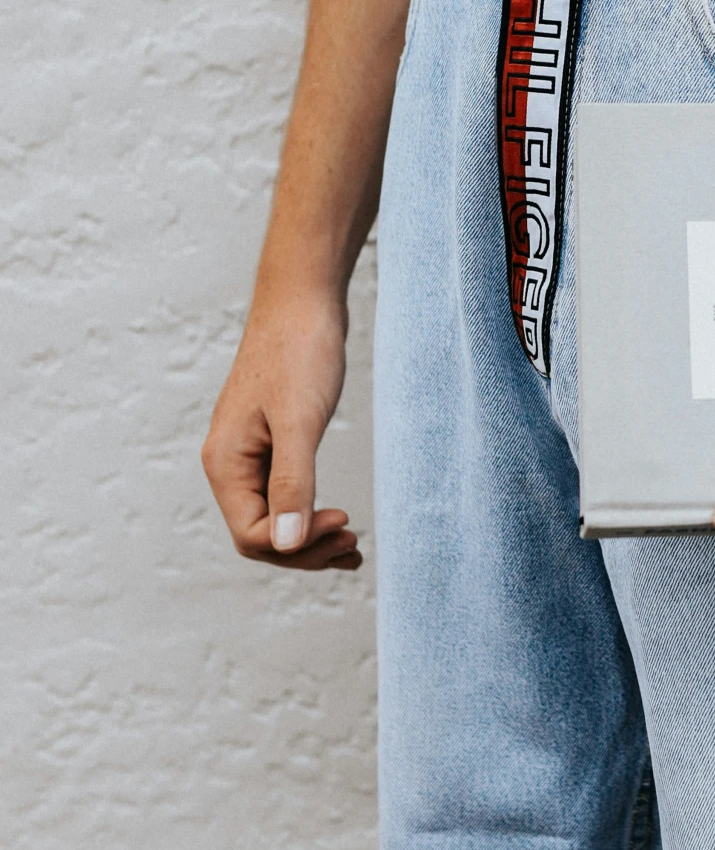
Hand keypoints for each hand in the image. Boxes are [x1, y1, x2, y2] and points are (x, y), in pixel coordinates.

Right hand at [202, 291, 361, 571]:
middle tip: (353, 544)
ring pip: (272, 520)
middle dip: (304, 549)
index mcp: (225, 463)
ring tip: (352, 547)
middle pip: (260, 536)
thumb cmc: (298, 351)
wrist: (302, 300)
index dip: (296, 544)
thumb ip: (292, 483)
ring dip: (309, 539)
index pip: (251, 535)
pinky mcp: (270, 442)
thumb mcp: (299, 420)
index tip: (344, 521)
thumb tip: (287, 546)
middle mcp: (230, 464)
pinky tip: (338, 524)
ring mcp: (249, 454)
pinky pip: (284, 495)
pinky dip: (310, 515)